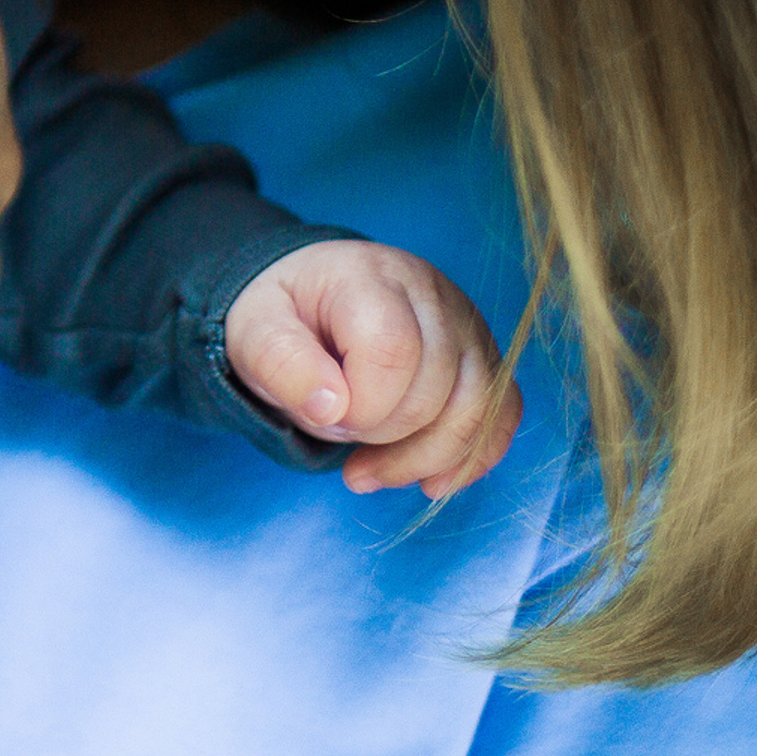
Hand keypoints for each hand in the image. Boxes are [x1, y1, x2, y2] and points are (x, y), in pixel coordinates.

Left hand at [224, 239, 520, 496]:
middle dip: (385, 436)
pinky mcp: (483, 357)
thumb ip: (281, 363)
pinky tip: (429, 480)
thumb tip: (331, 407)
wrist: (308, 297)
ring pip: (479, 408)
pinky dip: (468, 458)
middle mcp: (430, 291)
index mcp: (368, 276)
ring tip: (371, 473)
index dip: (363, 405)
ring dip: (427, 459)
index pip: (393, 350)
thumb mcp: (255, 332)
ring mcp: (466, 322)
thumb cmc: (283, 316)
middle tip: (338, 437)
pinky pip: (501, 415)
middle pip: (437, 388)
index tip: (325, 414)